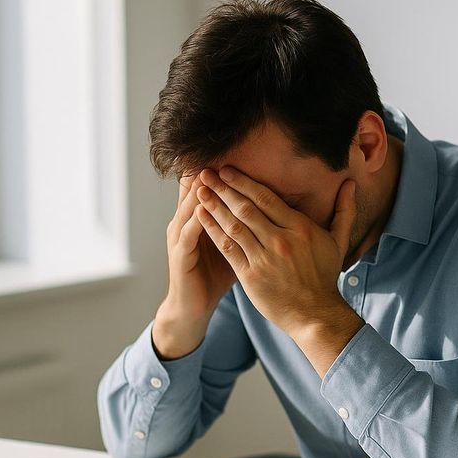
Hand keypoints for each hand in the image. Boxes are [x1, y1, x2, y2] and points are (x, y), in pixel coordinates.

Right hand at [153, 170, 236, 359]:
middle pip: (197, 189)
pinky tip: (208, 208)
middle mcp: (187, 221)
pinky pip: (189, 231)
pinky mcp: (179, 253)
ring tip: (216, 173)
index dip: (222, 171)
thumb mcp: (236, 245)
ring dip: (203, 190)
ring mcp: (181, 236)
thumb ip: (248, 225)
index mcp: (200, 217)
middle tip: (226, 151)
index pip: (209, 186)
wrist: (193, 306)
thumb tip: (278, 207)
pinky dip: (198, 218)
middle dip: (212, 172)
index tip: (239, 151)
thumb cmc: (216, 275)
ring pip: (192, 206)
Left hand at [195, 167, 364, 374]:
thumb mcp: (338, 242)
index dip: (243, 182)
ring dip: (214, 206)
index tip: (227, 169)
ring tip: (199, 191)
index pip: (266, 198)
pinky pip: (228, 248)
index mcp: (300, 228)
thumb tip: (351, 184)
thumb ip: (344, 211)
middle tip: (205, 173)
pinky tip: (201, 218)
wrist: (315, 314)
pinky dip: (213, 231)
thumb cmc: (324, 277)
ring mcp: (264, 259)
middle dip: (223, 188)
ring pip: (234, 226)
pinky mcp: (251, 276)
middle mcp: (281, 240)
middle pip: (246, 208)